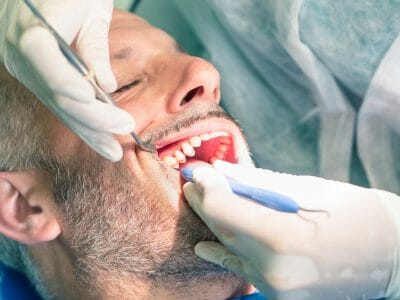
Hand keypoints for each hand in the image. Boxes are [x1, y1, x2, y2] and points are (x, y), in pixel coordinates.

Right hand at [0, 0, 133, 161]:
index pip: (42, 57)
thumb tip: (106, 87)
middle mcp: (21, 56)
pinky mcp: (38, 82)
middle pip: (56, 93)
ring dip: (88, 131)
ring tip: (112, 150)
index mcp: (30, 27)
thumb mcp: (88, 9)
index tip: (91, 96)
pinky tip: (100, 140)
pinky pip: (61, 106)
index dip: (65, 80)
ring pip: (59, 107)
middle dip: (92, 115)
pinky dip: (82, 124)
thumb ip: (93, 47)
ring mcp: (28, 72)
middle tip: (124, 127)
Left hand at [183, 161, 399, 299]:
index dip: (207, 186)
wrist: (394, 256)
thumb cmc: (358, 214)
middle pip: (221, 229)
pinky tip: (204, 246)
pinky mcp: (280, 296)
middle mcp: (273, 270)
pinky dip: (224, 254)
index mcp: (282, 238)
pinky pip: (242, 270)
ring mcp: (276, 289)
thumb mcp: (308, 190)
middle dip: (204, 201)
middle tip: (192, 180)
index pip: (223, 209)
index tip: (199, 170)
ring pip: (229, 249)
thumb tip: (222, 172)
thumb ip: (258, 183)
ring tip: (198, 200)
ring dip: (212, 223)